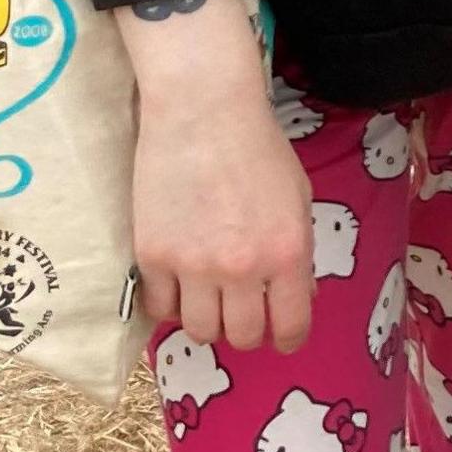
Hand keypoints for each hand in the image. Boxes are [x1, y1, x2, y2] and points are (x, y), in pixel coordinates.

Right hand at [128, 62, 314, 354]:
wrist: (203, 112)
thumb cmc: (259, 150)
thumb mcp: (298, 199)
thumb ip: (299, 252)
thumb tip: (299, 297)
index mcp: (287, 253)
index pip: (291, 325)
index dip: (288, 339)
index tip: (282, 339)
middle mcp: (242, 268)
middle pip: (241, 336)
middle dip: (247, 332)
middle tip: (243, 314)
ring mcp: (192, 265)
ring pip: (199, 330)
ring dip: (208, 322)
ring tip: (209, 301)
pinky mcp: (152, 255)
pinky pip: (159, 308)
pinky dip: (170, 305)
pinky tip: (178, 287)